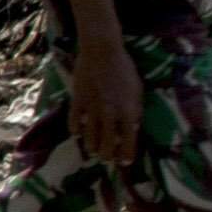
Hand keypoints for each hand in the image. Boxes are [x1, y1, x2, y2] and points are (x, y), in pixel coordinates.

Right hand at [67, 37, 139, 174]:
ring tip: (93, 149)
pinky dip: (76, 131)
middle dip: (107, 156)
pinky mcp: (77, 101)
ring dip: (92, 147)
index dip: (126, 156)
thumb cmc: (124, 68)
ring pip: (89, 139)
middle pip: (107, 146)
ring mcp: (92, 109)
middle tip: (107, 157)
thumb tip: (133, 128)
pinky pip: (74, 123)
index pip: (128, 142)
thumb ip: (135, 110)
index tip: (125, 162)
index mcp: (128, 111)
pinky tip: (78, 132)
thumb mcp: (138, 90)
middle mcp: (110, 114)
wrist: (102, 50)